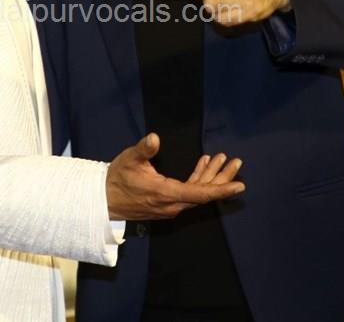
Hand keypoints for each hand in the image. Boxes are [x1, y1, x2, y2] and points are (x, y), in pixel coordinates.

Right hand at [106, 133, 244, 220]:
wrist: (104, 199)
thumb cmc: (118, 177)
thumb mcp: (130, 159)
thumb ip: (144, 149)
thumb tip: (154, 138)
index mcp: (166, 193)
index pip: (200, 193)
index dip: (221, 189)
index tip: (240, 186)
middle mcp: (172, 204)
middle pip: (203, 193)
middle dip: (222, 178)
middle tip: (237, 162)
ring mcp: (170, 205)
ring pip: (197, 193)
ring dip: (211, 177)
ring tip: (222, 159)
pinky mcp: (166, 203)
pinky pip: (188, 192)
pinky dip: (198, 179)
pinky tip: (203, 164)